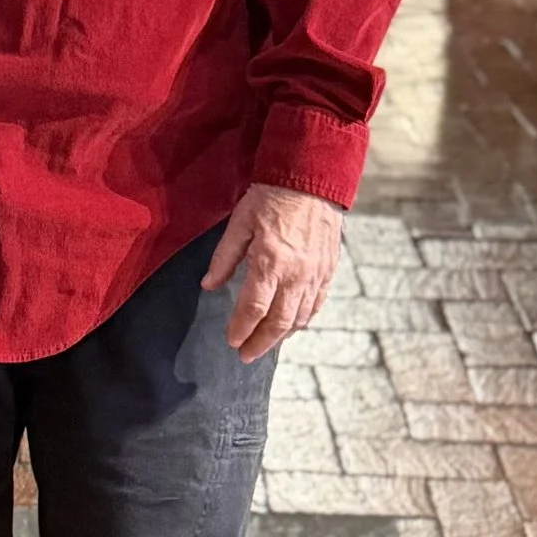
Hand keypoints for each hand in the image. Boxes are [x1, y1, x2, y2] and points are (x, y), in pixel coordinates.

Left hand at [203, 183, 344, 358]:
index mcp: (270, 262)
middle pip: (278, 321)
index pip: (253, 308)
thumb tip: (208, 285)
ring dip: (281, 336)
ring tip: (266, 344)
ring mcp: (315, 274)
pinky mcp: (328, 270)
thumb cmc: (271, 197)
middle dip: (260, 342)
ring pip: (300, 317)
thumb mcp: (239, 222)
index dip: (241, 328)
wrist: (312, 181)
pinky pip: (317, 303)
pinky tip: (293, 326)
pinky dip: (304, 319)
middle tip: (246, 355)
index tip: (231, 340)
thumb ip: (224, 257)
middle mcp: (296, 274)